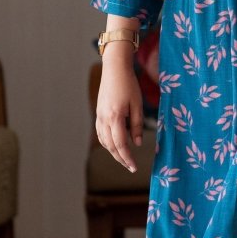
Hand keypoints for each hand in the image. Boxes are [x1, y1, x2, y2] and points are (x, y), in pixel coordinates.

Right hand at [95, 47, 143, 172]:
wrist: (114, 69)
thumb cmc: (129, 85)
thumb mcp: (138, 105)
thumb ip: (137, 125)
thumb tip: (137, 144)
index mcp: (115, 117)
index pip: (120, 144)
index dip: (127, 158)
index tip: (134, 167)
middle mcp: (104, 119)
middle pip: (111, 146)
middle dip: (121, 158)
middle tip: (131, 167)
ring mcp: (99, 117)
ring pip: (104, 141)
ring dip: (114, 152)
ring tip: (125, 159)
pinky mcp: (98, 114)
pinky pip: (100, 134)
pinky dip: (107, 143)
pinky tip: (114, 146)